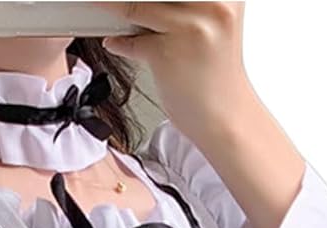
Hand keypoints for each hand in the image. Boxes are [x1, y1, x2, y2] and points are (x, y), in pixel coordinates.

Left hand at [99, 2, 253, 143]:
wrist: (225, 118)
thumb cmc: (215, 74)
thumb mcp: (213, 23)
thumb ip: (188, 4)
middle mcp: (213, 4)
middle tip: (118, 2)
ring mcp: (191, 28)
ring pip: (139, 5)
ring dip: (115, 6)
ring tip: (102, 6)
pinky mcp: (168, 53)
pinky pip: (133, 39)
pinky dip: (120, 42)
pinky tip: (115, 42)